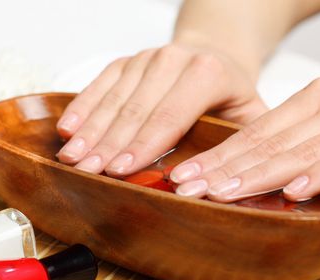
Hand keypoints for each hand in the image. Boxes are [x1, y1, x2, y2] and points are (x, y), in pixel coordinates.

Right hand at [55, 43, 266, 175]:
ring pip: (113, 99)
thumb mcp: (250, 114)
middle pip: (135, 110)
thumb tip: (223, 186)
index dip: (143, 145)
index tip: (120, 171)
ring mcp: (146, 58)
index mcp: (207, 73)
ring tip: (72, 158)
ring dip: (90, 131)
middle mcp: (173, 60)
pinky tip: (68, 129)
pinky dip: (82, 107)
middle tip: (88, 172)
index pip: (170, 116)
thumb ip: (240, 144)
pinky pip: (99, 84)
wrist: (214, 52)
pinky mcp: (126, 62)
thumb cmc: (230, 93)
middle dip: (108, 144)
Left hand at [170, 78, 319, 201]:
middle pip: (265, 142)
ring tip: (221, 194)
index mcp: (313, 101)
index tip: (181, 176)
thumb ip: (294, 145)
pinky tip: (293, 192)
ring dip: (255, 175)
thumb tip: (245, 173)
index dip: (215, 155)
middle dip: (220, 168)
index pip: (253, 132)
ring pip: (297, 151)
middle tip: (185, 188)